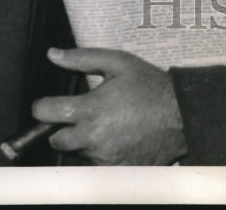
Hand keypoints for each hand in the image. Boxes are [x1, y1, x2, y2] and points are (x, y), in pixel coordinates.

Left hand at [32, 47, 187, 164]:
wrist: (181, 115)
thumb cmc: (149, 86)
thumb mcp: (118, 62)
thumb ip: (82, 59)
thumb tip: (52, 54)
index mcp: (91, 110)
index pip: (46, 113)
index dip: (44, 107)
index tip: (49, 105)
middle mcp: (93, 139)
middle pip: (56, 140)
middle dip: (63, 128)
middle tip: (83, 115)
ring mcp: (105, 159)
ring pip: (78, 153)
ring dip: (84, 141)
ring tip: (106, 125)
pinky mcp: (116, 171)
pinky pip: (96, 165)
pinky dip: (101, 153)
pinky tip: (116, 138)